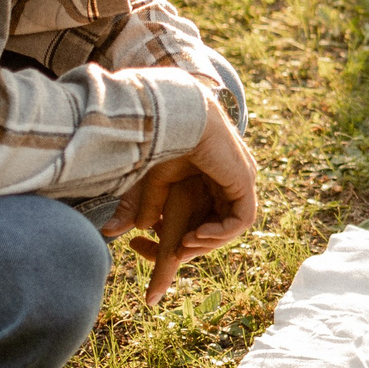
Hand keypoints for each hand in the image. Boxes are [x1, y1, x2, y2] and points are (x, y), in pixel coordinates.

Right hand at [101, 98, 258, 303]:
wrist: (178, 114)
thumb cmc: (164, 137)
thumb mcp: (153, 180)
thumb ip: (146, 205)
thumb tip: (124, 230)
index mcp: (215, 176)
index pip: (209, 215)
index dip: (189, 235)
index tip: (165, 246)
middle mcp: (231, 180)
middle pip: (221, 223)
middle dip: (198, 243)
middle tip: (175, 253)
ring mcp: (241, 180)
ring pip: (233, 225)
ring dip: (208, 242)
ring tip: (183, 245)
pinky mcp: (244, 181)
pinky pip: (241, 219)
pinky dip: (220, 232)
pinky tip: (194, 235)